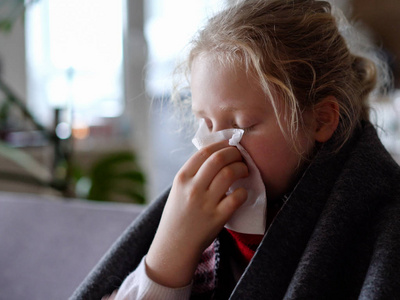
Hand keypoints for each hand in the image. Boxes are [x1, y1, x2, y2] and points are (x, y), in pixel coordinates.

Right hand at [146, 140, 247, 287]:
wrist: (174, 245)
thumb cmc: (178, 214)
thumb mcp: (179, 189)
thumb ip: (194, 173)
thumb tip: (216, 155)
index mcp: (182, 178)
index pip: (204, 152)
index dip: (221, 144)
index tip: (230, 145)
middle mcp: (193, 188)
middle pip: (219, 159)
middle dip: (234, 153)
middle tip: (240, 157)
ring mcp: (205, 203)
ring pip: (229, 174)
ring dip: (242, 169)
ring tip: (244, 171)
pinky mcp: (217, 218)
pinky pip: (237, 198)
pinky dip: (244, 192)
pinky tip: (242, 192)